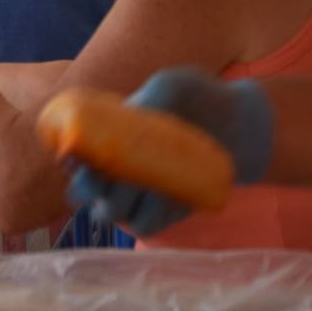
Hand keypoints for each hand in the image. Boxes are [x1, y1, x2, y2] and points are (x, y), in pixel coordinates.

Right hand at [65, 68, 275, 235]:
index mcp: (106, 136)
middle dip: (93, 189)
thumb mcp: (176, 83)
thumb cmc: (200, 97)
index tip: (77, 156)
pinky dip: (152, 215)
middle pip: (83, 193)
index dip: (68, 159)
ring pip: (111, 214)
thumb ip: (153, 94)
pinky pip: (144, 227)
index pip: (71, 154)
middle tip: (119, 174)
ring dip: (125, 204)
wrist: (242, 125)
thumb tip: (135, 111)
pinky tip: (171, 195)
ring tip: (154, 183)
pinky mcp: (163, 214)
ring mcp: (137, 196)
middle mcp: (115, 170)